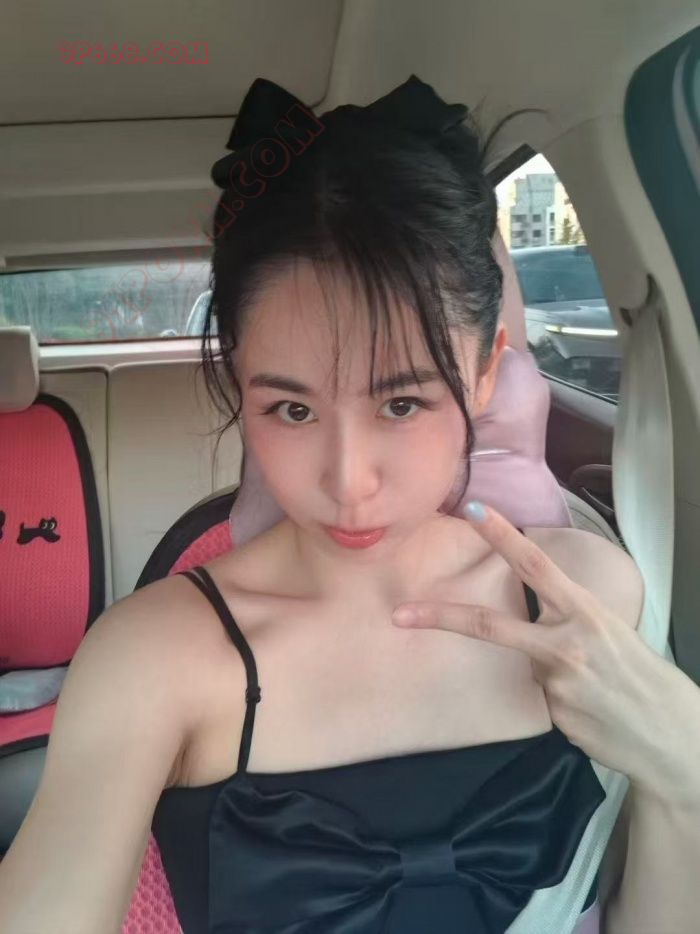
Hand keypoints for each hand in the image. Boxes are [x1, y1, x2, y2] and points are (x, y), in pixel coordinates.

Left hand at [392, 501, 697, 800]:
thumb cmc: (644, 677)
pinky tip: (593, 713)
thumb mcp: (612, 633)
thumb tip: (535, 621)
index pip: (536, 566)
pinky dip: (562, 702)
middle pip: (491, 625)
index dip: (501, 537)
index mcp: (586, 613)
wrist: (673, 739)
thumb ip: (570, 622)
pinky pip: (543, 699)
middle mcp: (566, 645)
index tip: (471, 510)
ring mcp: (556, 684)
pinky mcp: (552, 717)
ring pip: (528, 668)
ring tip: (596, 692)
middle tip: (399, 614)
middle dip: (440, 616)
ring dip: (552, 676)